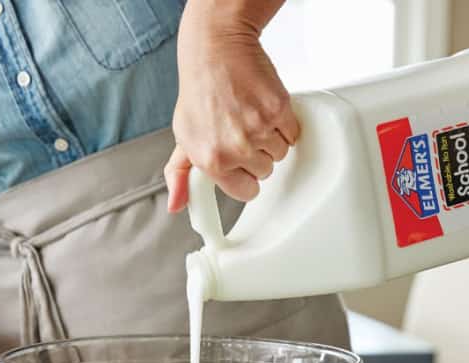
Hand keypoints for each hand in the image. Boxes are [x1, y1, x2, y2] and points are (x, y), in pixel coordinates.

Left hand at [165, 0, 297, 211]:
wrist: (215, 50)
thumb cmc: (200, 91)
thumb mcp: (183, 135)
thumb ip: (179, 173)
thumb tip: (176, 204)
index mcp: (211, 160)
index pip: (246, 192)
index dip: (245, 175)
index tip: (240, 161)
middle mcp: (235, 148)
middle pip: (266, 171)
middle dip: (257, 153)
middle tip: (241, 129)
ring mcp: (259, 130)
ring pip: (281, 153)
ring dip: (271, 137)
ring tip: (251, 116)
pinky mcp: (278, 111)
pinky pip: (292, 133)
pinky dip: (284, 123)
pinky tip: (264, 108)